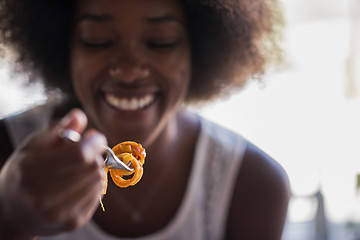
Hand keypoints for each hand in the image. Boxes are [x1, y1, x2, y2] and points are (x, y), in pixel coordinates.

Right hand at [0, 109, 106, 238]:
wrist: (12, 211)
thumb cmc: (24, 172)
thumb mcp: (32, 146)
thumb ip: (57, 129)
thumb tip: (79, 116)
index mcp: (29, 171)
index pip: (78, 155)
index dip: (94, 142)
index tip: (96, 136)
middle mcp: (42, 197)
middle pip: (92, 167)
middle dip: (94, 154)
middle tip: (85, 151)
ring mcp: (58, 214)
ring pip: (98, 180)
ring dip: (95, 169)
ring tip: (79, 167)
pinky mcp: (72, 223)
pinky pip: (99, 194)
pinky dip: (94, 184)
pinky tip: (79, 182)